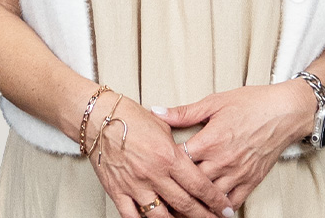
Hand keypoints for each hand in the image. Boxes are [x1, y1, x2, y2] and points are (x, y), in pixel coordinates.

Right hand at [87, 93, 234, 217]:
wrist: (100, 118)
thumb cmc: (131, 117)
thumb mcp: (162, 124)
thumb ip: (178, 143)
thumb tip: (193, 155)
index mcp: (169, 155)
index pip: (198, 184)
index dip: (214, 199)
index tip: (225, 208)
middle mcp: (154, 174)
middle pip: (184, 204)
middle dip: (203, 216)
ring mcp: (135, 185)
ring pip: (161, 216)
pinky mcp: (118, 192)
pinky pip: (133, 217)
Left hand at [154, 82, 313, 210]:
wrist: (284, 111)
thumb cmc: (252, 103)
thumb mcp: (215, 102)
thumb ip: (184, 112)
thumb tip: (157, 111)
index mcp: (209, 140)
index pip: (178, 160)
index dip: (164, 165)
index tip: (153, 167)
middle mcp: (222, 161)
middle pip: (191, 184)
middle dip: (175, 189)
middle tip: (160, 194)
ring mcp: (236, 174)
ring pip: (208, 198)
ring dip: (193, 204)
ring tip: (178, 209)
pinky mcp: (250, 182)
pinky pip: (231, 203)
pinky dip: (218, 209)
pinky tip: (208, 212)